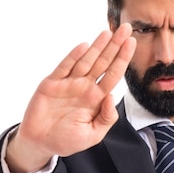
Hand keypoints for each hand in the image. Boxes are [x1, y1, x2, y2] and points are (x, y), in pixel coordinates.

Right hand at [7, 23, 135, 172]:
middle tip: (126, 29)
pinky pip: (64, 67)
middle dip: (114, 46)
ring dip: (97, 46)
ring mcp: (68, 84)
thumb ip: (106, 118)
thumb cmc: (67, 140)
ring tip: (108, 32)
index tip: (132, 43)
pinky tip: (84, 46)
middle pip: (103, 63)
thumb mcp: (93, 135)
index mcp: (96, 98)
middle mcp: (84, 87)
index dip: (122, 59)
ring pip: (86, 61)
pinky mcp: (52, 84)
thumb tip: (113, 96)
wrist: (41, 143)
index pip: (113, 75)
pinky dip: (73, 57)